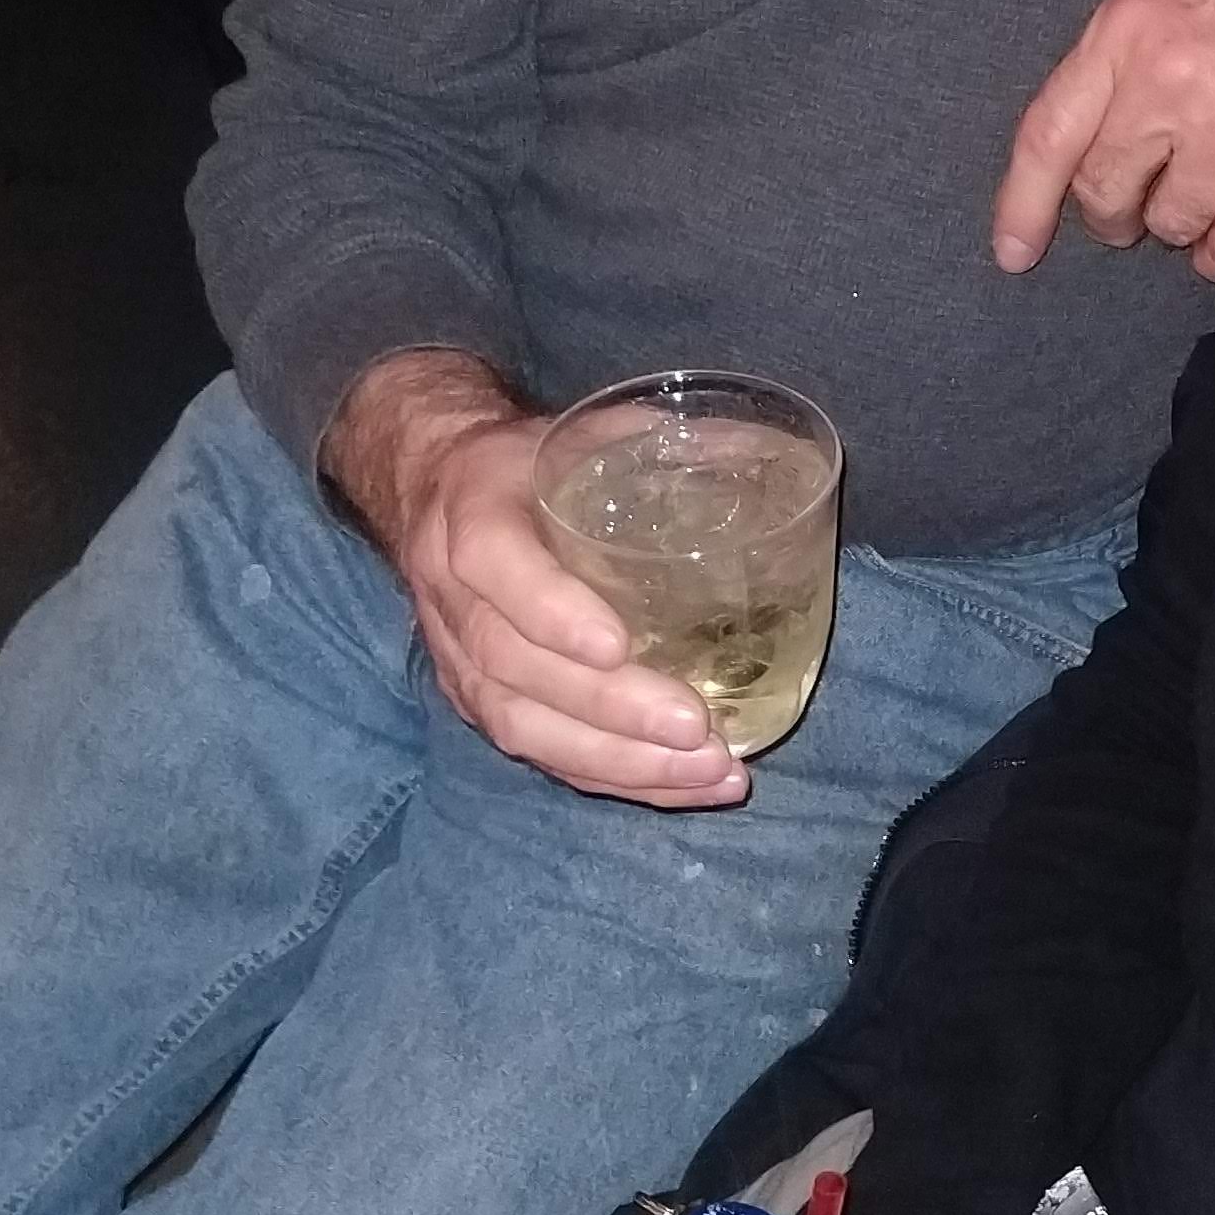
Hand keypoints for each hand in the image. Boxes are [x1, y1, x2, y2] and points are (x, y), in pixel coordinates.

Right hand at [321, 347, 746, 807]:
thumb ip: (669, 442)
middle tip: (696, 729)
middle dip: (611, 710)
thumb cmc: (529, 458)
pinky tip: (681, 785)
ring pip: (523, 725)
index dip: (552, 612)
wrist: (433, 482)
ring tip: (706, 771)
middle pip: (517, 668)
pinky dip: (611, 777)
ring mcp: (456, 657)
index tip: (619, 646)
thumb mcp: (585, 428)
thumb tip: (781, 453)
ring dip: (619, 761)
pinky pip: (536, 751)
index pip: (499, 568)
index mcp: (475, 510)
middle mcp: (453, 593)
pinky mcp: (473, 700)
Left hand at [992, 0, 1214, 284]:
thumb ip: (1122, 69)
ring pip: (1168, 227)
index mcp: (1131, 28)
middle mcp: (1170, 83)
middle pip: (1105, 195)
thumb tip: (1080, 165)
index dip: (1022, 203)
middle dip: (1120, 210)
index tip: (1013, 253)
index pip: (1049, 133)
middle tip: (1148, 196)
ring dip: (1186, 219)